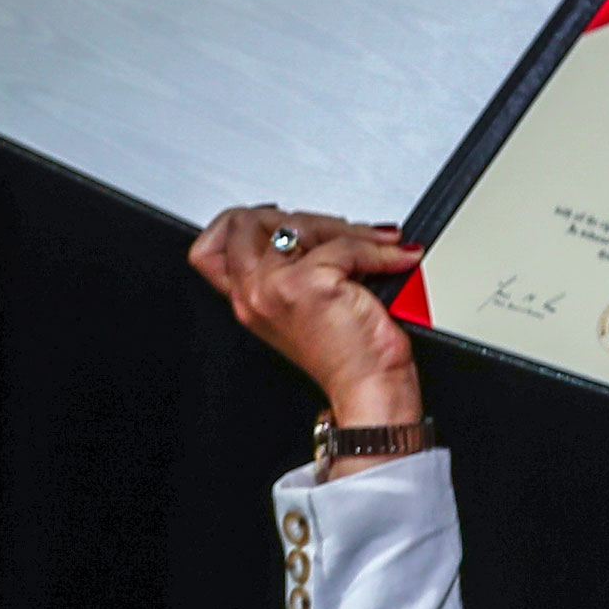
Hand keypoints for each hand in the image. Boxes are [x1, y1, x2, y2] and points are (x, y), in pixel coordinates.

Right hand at [188, 208, 426, 431]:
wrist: (371, 390)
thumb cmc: (351, 359)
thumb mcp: (307, 308)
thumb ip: (293, 268)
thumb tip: (318, 226)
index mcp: (247, 300)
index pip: (211, 245)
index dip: (247, 223)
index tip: (288, 221)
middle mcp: (253, 293)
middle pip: (248, 221)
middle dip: (302, 218)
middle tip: (344, 235)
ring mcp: (275, 286)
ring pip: (299, 223)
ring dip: (347, 227)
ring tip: (378, 245)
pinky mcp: (309, 283)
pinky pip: (347, 243)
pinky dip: (379, 247)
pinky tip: (396, 256)